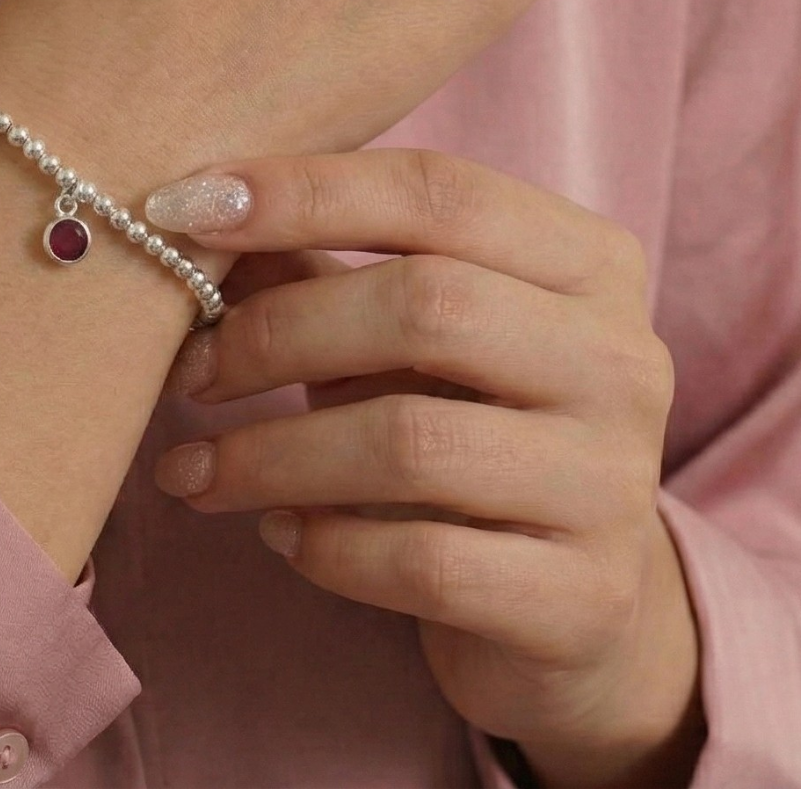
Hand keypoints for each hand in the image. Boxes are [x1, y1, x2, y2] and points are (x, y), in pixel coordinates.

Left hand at [146, 150, 706, 785]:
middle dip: (276, 333)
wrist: (568, 610)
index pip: (437, 190)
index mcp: (584, 261)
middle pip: (426, 306)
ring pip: (412, 443)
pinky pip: (424, 562)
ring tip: (194, 471)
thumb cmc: (458, 424)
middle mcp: (620, 358)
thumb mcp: (393, 331)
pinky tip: (277, 535)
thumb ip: (310, 263)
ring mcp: (612, 482)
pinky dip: (324, 547)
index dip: (302, 190)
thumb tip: (186, 209)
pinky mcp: (584, 599)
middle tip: (188, 373)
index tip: (179, 207)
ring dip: (272, 454)